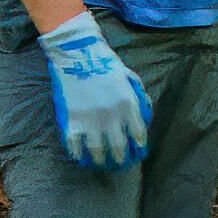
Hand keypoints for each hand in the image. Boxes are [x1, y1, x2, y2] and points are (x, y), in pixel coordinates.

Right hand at [41, 13, 147, 170]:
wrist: (77, 53)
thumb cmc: (104, 63)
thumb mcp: (129, 77)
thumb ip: (139, 95)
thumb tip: (146, 111)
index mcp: (128, 104)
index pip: (138, 134)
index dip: (139, 147)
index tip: (138, 154)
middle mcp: (111, 114)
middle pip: (119, 146)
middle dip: (121, 158)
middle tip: (120, 164)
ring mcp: (90, 117)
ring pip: (97, 148)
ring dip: (100, 159)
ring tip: (102, 164)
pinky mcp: (72, 117)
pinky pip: (75, 142)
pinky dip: (77, 152)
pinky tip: (80, 158)